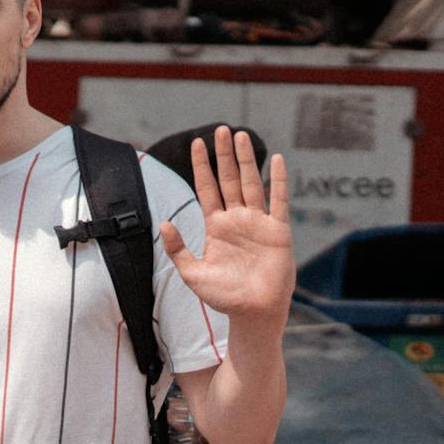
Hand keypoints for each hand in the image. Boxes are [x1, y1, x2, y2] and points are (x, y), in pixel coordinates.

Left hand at [159, 126, 293, 323]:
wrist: (252, 313)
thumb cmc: (223, 297)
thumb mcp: (192, 273)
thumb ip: (178, 249)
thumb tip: (163, 223)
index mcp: (216, 226)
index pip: (207, 188)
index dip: (202, 166)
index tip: (196, 142)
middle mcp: (237, 219)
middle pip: (228, 179)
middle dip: (223, 155)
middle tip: (220, 129)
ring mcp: (258, 223)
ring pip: (251, 183)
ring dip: (246, 159)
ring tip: (239, 136)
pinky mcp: (278, 231)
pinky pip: (279, 201)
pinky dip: (277, 180)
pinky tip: (276, 159)